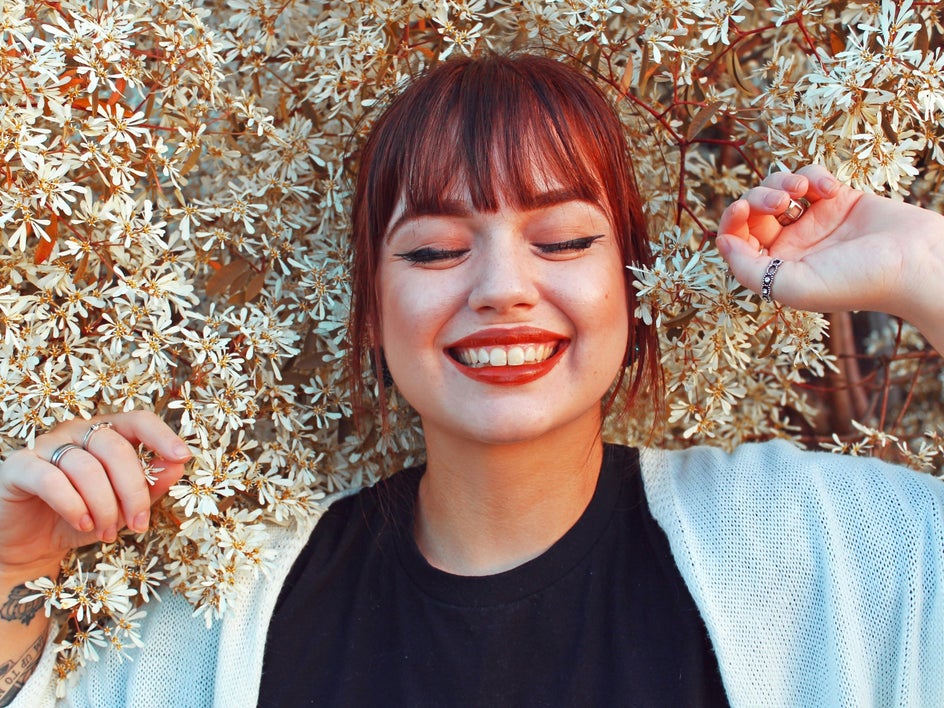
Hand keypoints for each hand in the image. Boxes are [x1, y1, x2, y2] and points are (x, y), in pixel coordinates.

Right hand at [0, 411, 190, 574]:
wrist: (29, 545)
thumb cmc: (80, 519)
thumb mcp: (122, 507)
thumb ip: (149, 485)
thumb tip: (177, 466)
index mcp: (106, 433)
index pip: (138, 420)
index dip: (162, 436)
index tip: (182, 456)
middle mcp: (76, 432)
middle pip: (116, 447)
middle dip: (133, 490)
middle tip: (138, 524)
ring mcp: (46, 446)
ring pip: (87, 467)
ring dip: (103, 505)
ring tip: (107, 532)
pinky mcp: (20, 467)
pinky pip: (52, 480)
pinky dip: (73, 505)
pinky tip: (82, 524)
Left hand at [716, 165, 943, 348]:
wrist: (915, 263)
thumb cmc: (856, 282)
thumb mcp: (791, 286)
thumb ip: (748, 269)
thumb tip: (720, 242)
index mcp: (775, 268)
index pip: (737, 239)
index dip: (731, 219)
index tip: (742, 207)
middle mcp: (791, 245)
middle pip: (753, 209)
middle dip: (759, 196)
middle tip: (783, 201)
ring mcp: (814, 220)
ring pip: (777, 187)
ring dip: (782, 181)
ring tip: (802, 191)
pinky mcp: (838, 199)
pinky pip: (811, 176)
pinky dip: (814, 176)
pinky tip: (832, 190)